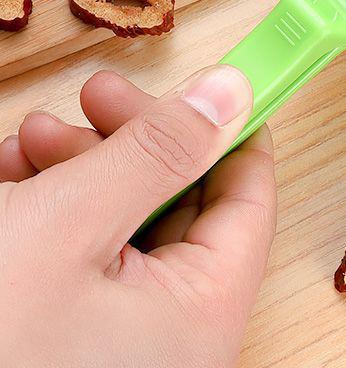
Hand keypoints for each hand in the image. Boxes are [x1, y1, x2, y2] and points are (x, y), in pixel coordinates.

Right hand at [0, 66, 275, 367]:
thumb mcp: (73, 222)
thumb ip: (160, 151)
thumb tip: (231, 93)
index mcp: (202, 311)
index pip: (249, 196)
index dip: (231, 129)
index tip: (207, 81)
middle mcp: (175, 330)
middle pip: (182, 200)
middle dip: (135, 140)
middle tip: (96, 98)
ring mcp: (125, 337)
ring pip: (128, 219)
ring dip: (84, 166)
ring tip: (31, 139)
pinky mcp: (77, 335)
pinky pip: (87, 254)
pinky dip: (57, 209)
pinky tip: (15, 180)